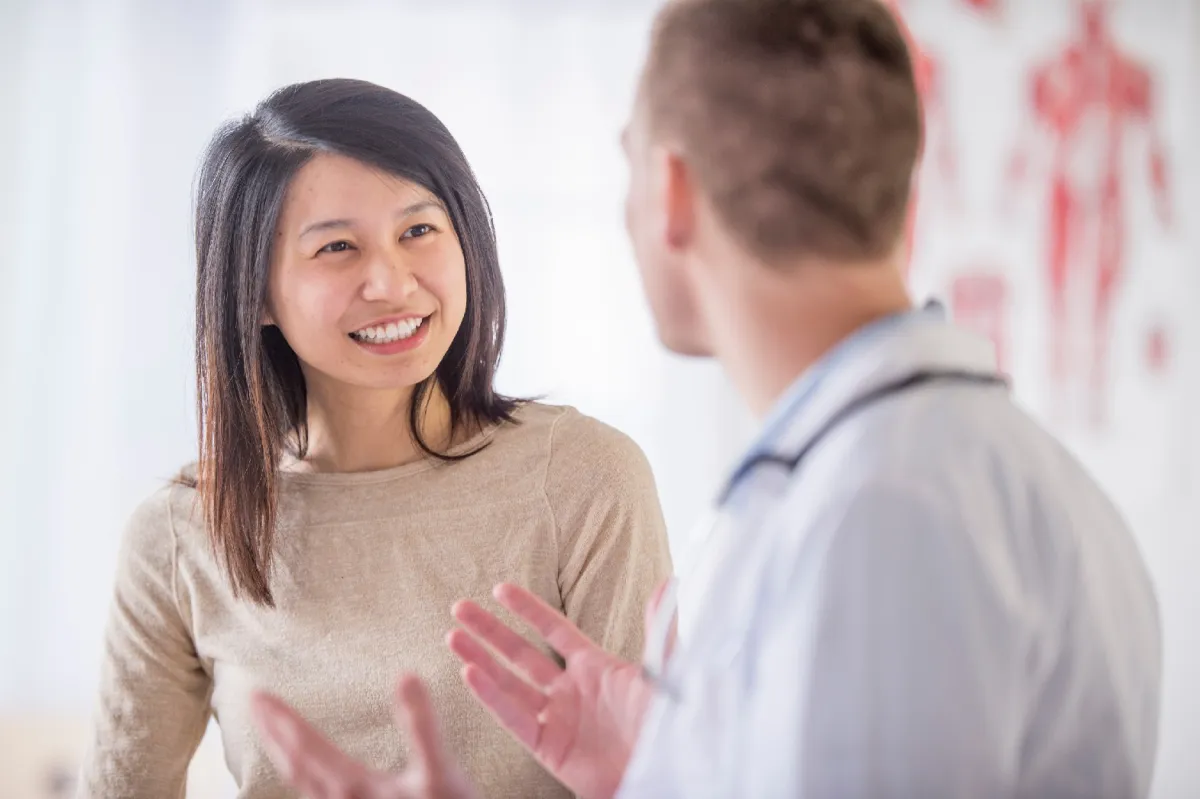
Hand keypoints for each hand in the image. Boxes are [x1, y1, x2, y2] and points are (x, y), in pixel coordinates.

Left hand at [251, 674, 479, 798]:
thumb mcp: (441, 772)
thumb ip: (422, 726)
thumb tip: (406, 677)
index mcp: (353, 787)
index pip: (306, 746)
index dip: (281, 719)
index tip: (258, 694)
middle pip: (295, 765)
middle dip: (274, 732)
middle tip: (254, 704)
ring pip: (302, 784)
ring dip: (285, 755)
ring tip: (274, 734)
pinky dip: (304, 780)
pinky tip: (311, 779)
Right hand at [448, 582, 671, 798]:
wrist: (667, 775)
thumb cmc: (670, 727)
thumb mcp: (667, 674)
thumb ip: (659, 630)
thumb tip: (666, 584)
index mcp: (597, 669)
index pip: (554, 631)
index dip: (528, 610)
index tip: (500, 589)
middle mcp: (572, 691)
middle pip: (521, 653)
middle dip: (490, 630)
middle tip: (460, 608)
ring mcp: (558, 719)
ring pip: (509, 683)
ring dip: (480, 659)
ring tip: (452, 636)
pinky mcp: (550, 748)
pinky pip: (514, 718)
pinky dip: (491, 697)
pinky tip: (470, 673)